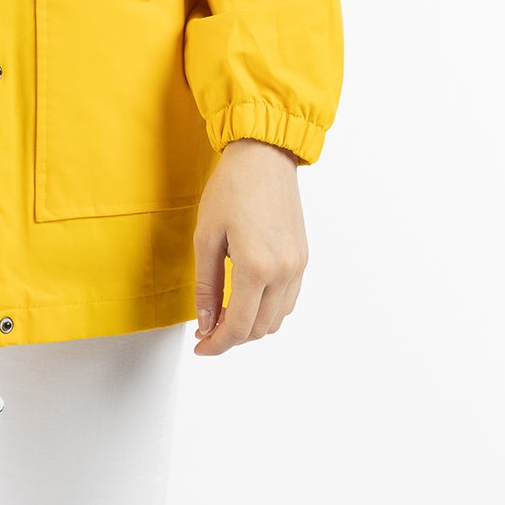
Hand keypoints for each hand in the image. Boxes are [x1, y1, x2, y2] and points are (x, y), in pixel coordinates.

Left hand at [192, 139, 307, 354]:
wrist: (265, 157)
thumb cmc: (231, 189)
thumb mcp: (206, 237)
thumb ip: (206, 285)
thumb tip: (205, 321)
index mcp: (255, 267)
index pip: (238, 326)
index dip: (217, 344)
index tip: (201, 347)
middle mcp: (283, 272)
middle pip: (259, 329)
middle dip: (231, 338)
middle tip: (207, 331)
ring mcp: (297, 266)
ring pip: (276, 320)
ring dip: (251, 326)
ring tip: (224, 316)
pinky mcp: (303, 259)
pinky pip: (288, 301)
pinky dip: (268, 311)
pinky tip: (246, 300)